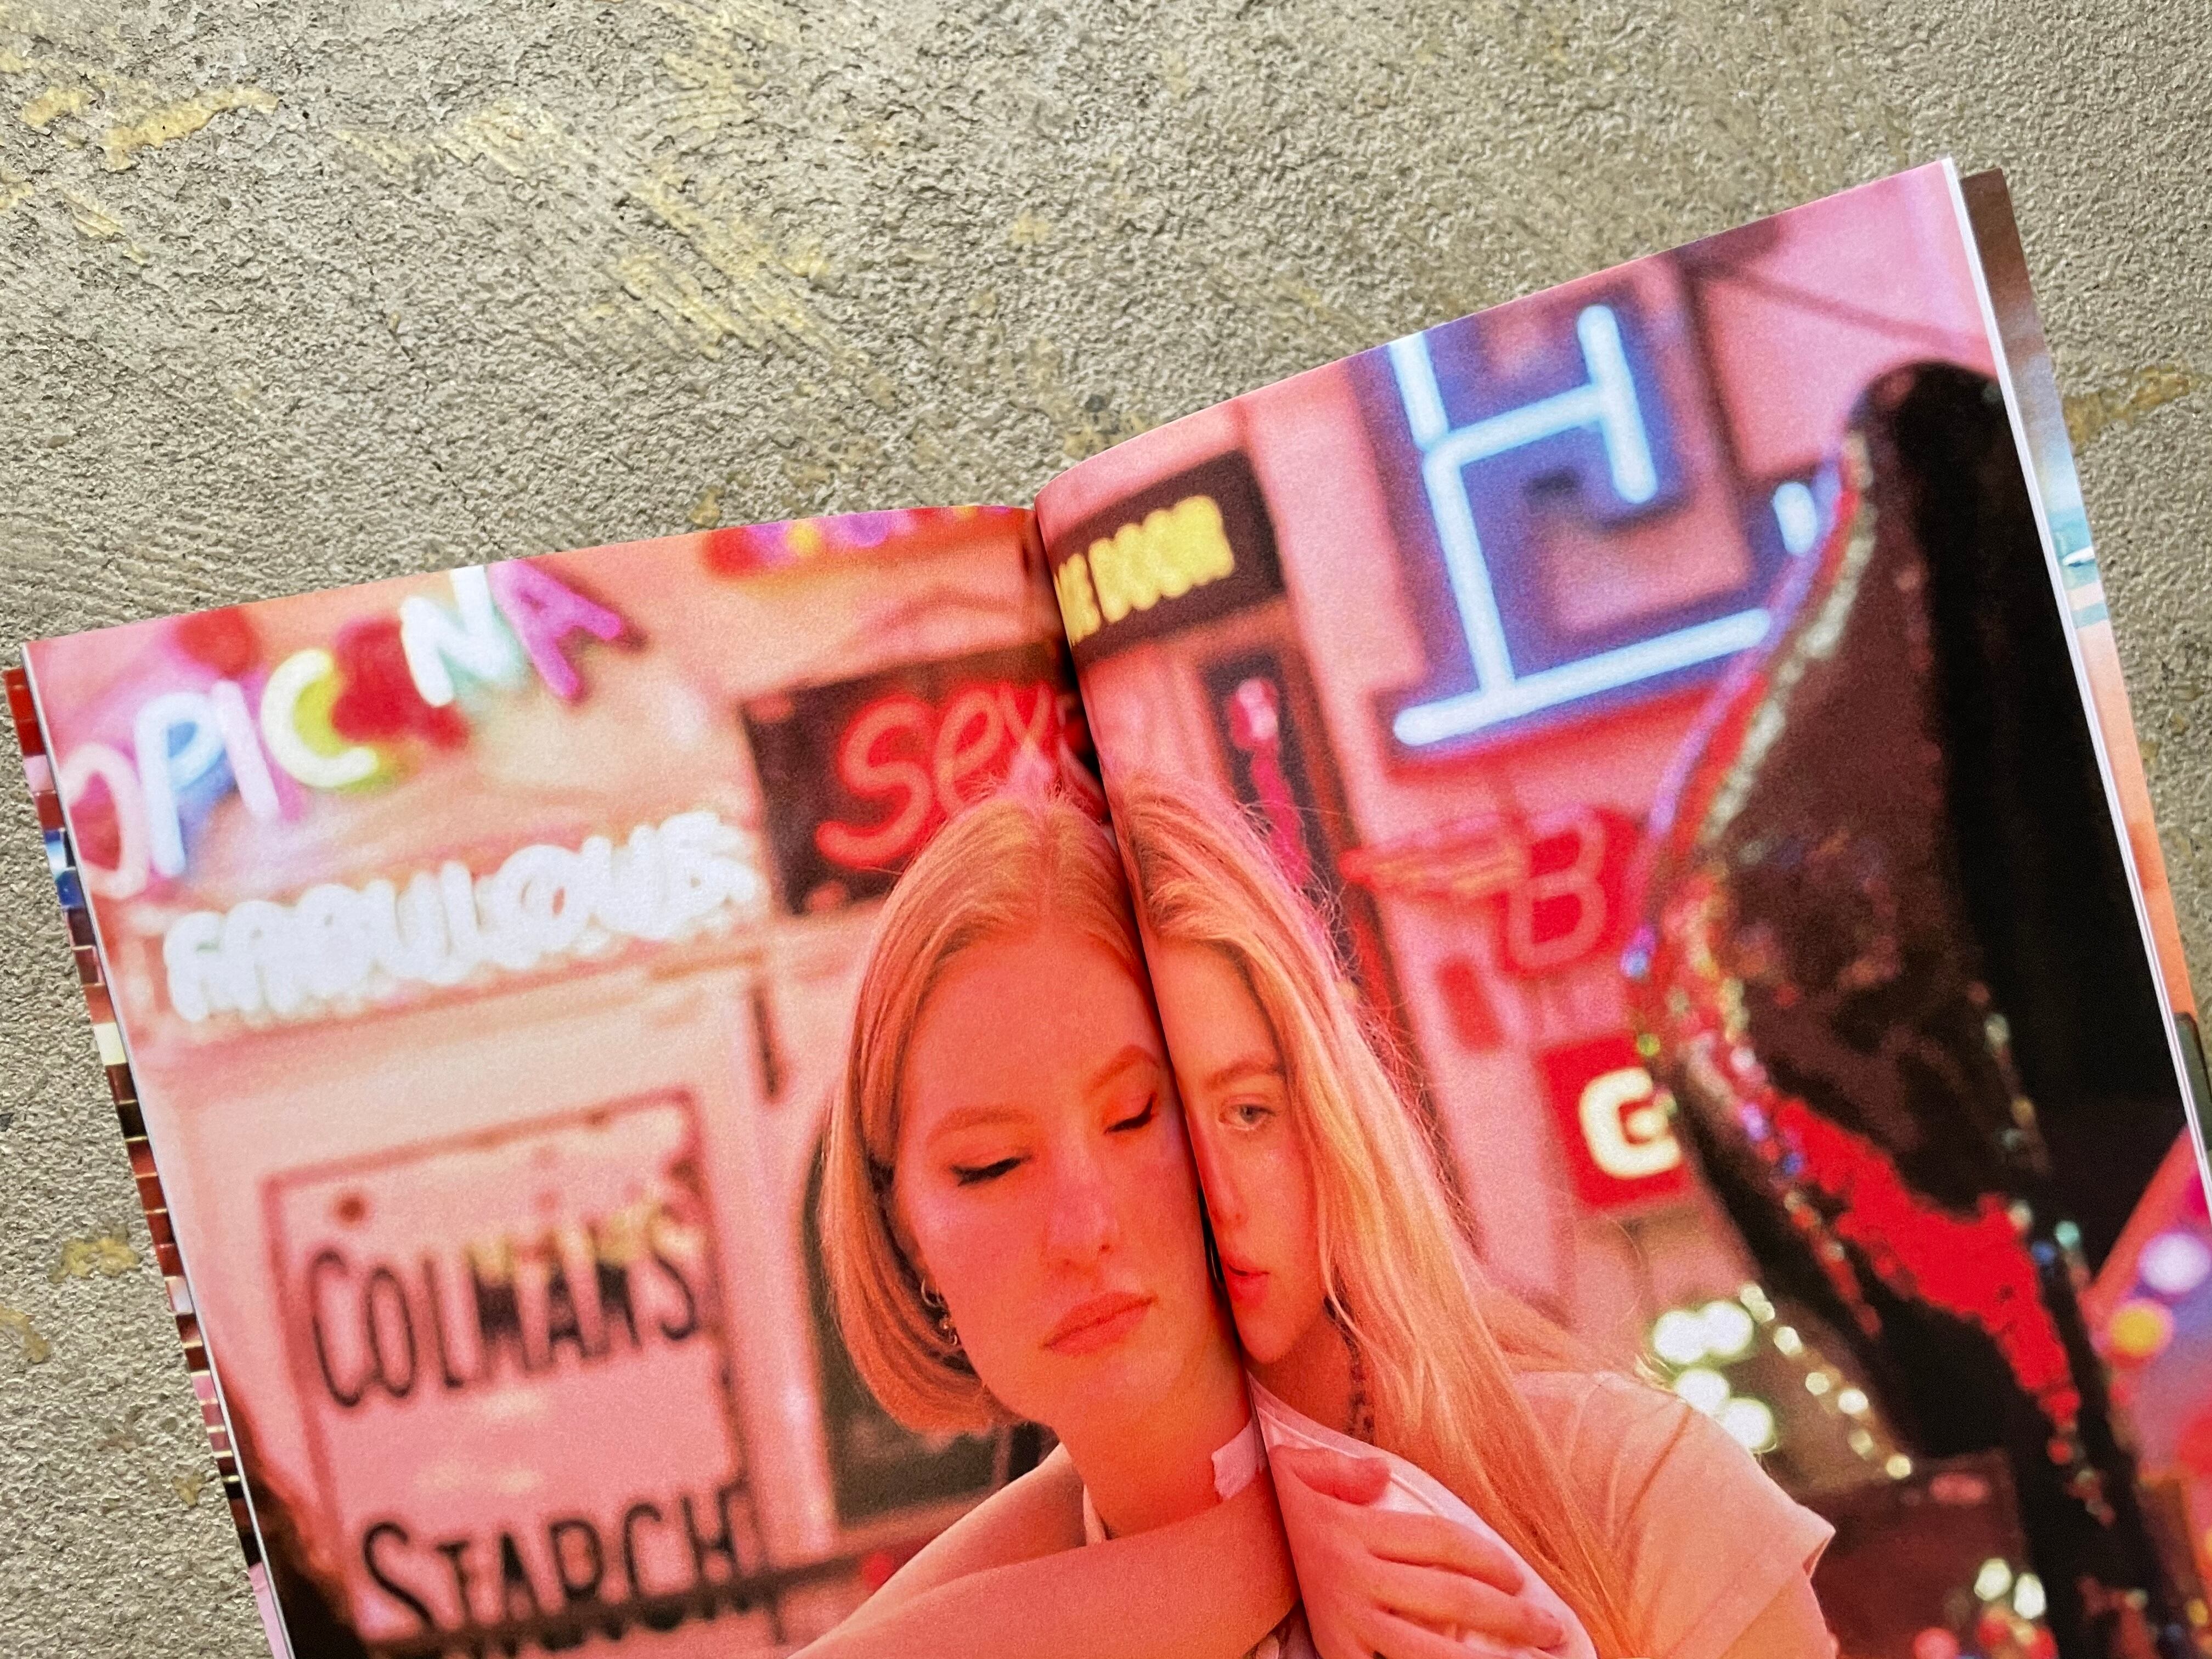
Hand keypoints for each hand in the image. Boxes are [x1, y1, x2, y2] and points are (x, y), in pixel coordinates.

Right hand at [1270, 1442, 1581, 1658]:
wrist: (1212, 1556)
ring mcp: (1344, 1621)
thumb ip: (1342, 1473)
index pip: (1439, 1542)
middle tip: (1551, 1629)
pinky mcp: (1334, 1652)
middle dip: (1510, 1615)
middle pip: (1449, 1597)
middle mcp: (1353, 1576)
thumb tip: (1379, 1475)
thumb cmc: (1259, 1512)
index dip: (1486, 1558)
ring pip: (1429, 1649)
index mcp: (1353, 1529)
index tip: (1518, 1576)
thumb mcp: (1293, 1473)